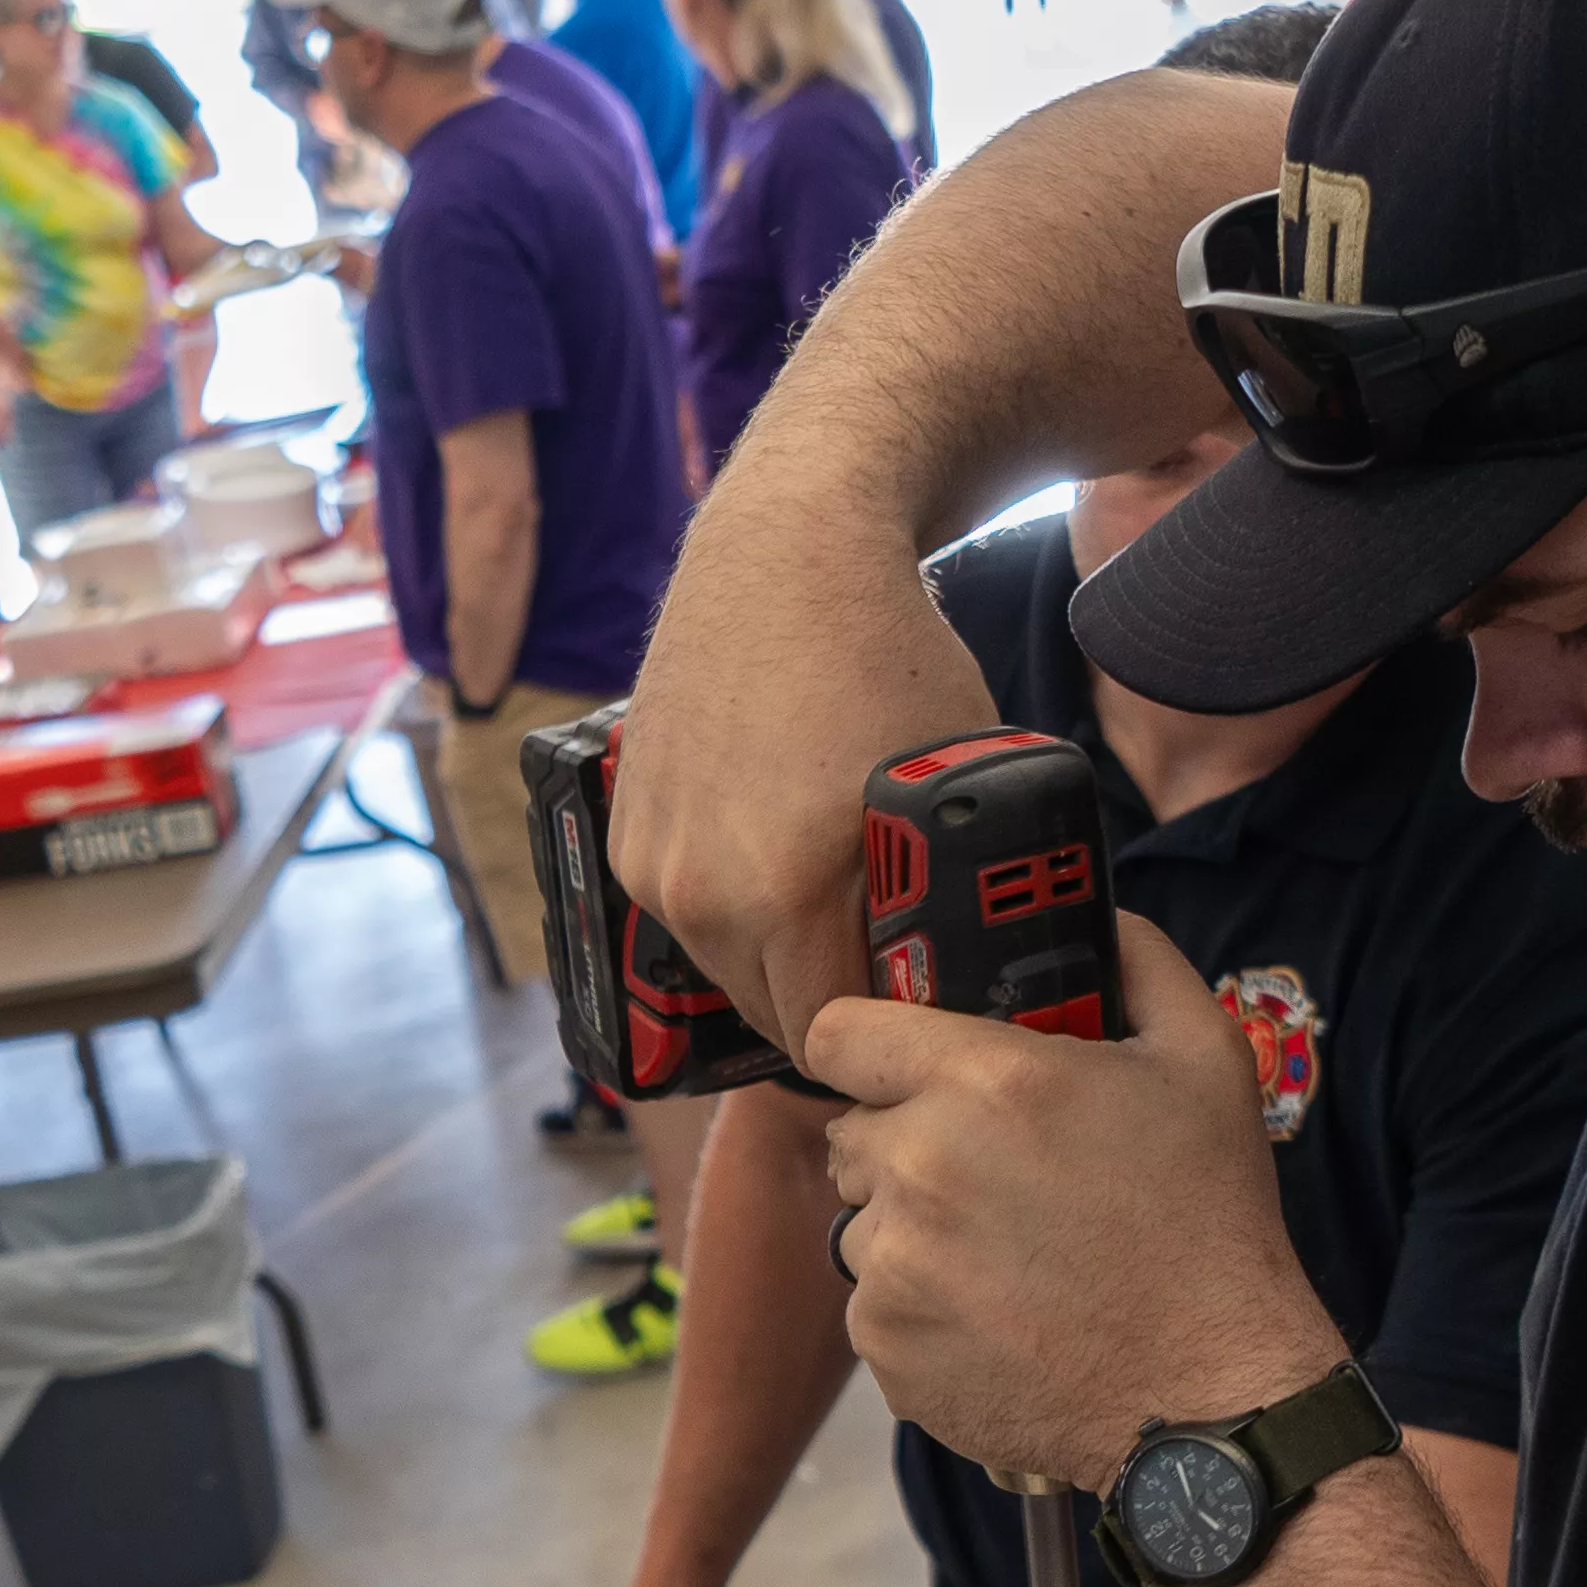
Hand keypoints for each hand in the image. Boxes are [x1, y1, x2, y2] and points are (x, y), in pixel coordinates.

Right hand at [601, 574, 993, 1060]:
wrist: (788, 555)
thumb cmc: (886, 657)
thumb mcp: (949, 787)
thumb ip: (939, 899)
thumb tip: (961, 979)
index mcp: (787, 893)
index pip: (832, 1031)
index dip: (884, 1029)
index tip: (918, 1012)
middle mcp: (701, 893)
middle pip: (770, 1011)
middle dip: (828, 1002)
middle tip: (883, 969)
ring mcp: (653, 864)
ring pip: (722, 966)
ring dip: (774, 961)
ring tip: (830, 911)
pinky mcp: (626, 833)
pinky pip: (682, 914)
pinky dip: (728, 910)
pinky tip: (773, 860)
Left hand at [806, 917, 1334, 1490]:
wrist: (1211, 1393)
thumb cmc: (1209, 1225)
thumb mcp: (1206, 1060)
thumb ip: (1140, 962)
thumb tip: (1098, 916)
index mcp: (984, 1081)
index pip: (838, 1031)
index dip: (870, 1045)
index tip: (903, 1068)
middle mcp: (922, 1166)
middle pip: (853, 1131)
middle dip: (907, 1144)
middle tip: (995, 1179)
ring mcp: (895, 1265)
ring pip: (863, 1222)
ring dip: (913, 1232)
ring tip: (1010, 1258)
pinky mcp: (886, 1347)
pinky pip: (875, 1306)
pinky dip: (922, 1312)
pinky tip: (1002, 1318)